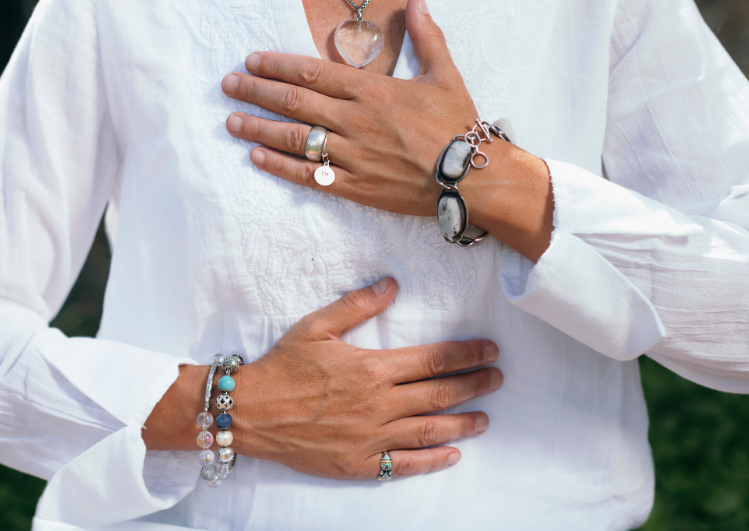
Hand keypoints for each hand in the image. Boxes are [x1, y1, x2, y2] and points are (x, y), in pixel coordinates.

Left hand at [222, 0, 553, 261]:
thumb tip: (417, 0)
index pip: (312, 72)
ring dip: (258, 128)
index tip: (251, 60)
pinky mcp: (354, 186)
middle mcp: (354, 121)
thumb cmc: (458, 126)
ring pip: (294, 138)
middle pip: (294, 102)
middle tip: (228, 86)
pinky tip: (257, 158)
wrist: (472, 177)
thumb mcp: (445, 75)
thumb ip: (426, 37)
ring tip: (231, 122)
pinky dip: (281, 166)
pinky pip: (309, 175)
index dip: (277, 65)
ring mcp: (351, 155)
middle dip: (256, 92)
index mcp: (371, 91)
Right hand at [232, 277, 501, 478]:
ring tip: (485, 418)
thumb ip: (358, 305)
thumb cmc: (283, 366)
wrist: (251, 412)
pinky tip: (452, 455)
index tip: (489, 350)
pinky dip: (432, 460)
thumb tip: (392, 285)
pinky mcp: (359, 463)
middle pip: (440, 393)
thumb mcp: (317, 327)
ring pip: (430, 430)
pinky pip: (405, 464)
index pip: (434, 359)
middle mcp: (380, 404)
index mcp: (373, 368)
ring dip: (463, 423)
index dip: (467, 355)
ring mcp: (372, 437)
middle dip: (475, 385)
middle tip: (497, 379)